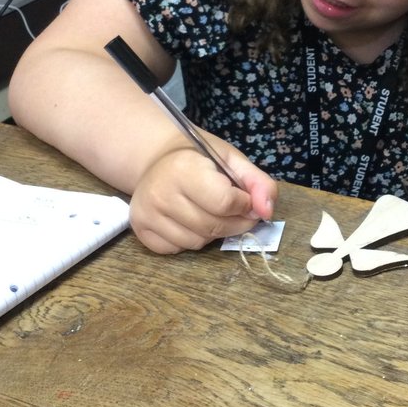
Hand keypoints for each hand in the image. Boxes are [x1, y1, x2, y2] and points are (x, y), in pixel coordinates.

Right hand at [129, 143, 277, 254]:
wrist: (156, 158)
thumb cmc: (197, 157)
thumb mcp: (231, 159)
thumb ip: (257, 182)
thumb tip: (267, 212)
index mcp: (183, 169)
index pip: (225, 202)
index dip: (244, 205)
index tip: (245, 198)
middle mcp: (160, 194)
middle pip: (213, 226)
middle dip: (235, 223)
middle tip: (237, 211)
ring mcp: (147, 214)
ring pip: (197, 242)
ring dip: (214, 233)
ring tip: (210, 212)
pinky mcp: (140, 230)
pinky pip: (178, 249)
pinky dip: (191, 240)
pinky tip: (190, 220)